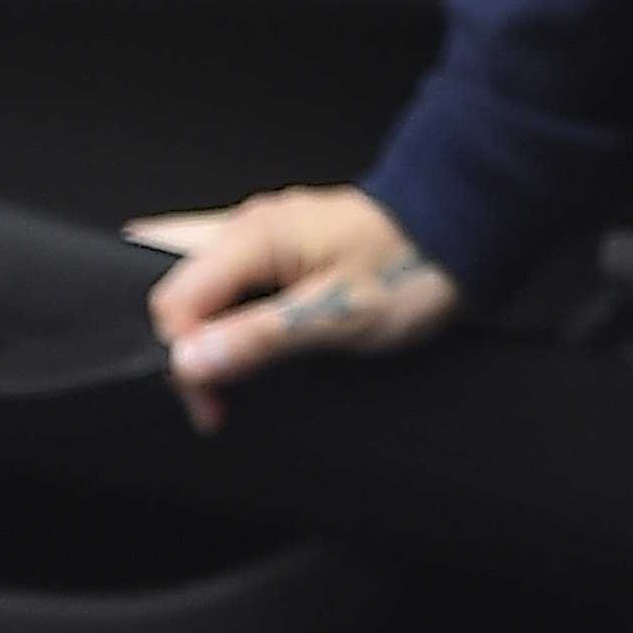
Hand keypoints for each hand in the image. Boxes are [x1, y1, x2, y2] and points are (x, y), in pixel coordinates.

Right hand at [129, 186, 459, 432]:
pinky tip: (247, 347)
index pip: (171, 298)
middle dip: (180, 346)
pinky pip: (224, 284)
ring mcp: (259, 235)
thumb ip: (259, 337)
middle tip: (218, 398)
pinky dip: (223, 321)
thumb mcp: (338, 315)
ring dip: (201, 336)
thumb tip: (188, 360)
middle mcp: (244, 227)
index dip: (183, 357)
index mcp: (251, 235)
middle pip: (169, 286)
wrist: (463, 230)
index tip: (214, 406)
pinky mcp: (277, 250)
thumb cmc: (412, 266)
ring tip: (232, 379)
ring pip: (193, 286)